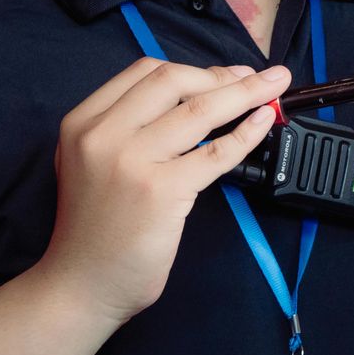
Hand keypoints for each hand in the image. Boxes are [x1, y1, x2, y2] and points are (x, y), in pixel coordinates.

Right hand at [42, 56, 289, 322]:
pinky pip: (214, 152)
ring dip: (245, 94)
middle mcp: (103, 134)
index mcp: (83, 121)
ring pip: (199, 110)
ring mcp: (131, 161)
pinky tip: (263, 123)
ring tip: (274, 88)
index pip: (145, 72)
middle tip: (256, 79)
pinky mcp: (160, 191)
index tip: (226, 73)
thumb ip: (126, 130)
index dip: (194, 68)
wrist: (79, 286)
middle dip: (222, 75)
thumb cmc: (93, 230)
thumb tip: (196, 99)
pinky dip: (245, 133)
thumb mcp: (90, 163)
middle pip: (174, 81)